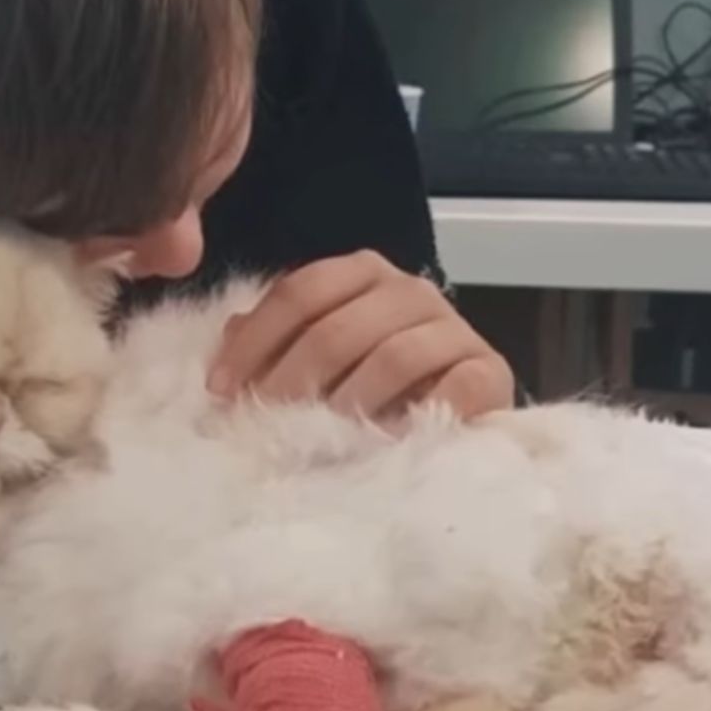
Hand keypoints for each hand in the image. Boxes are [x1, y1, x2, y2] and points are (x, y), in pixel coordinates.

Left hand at [208, 251, 512, 420]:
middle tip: (265, 418)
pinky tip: (391, 437)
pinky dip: (420, 413)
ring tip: (323, 433)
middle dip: (291, 378)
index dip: (255, 341)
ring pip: (391, 357)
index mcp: (362, 273)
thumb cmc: (373, 379)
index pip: (300, 292)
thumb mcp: (321, 353)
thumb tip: (227, 337)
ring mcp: (453, 328)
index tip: (221, 388)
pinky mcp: (489, 370)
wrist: (458, 405)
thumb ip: (277, 336)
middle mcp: (410, 290)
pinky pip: (455, 387)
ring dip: (348, 400)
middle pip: (337, 328)